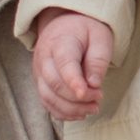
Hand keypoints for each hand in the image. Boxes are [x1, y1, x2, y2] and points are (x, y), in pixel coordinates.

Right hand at [31, 7, 114, 121]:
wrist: (66, 25)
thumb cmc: (86, 32)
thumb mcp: (100, 37)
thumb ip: (98, 60)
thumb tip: (94, 84)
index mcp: (60, 41)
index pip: (64, 64)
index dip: (75, 82)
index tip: (89, 93)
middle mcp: (44, 57)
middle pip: (55, 84)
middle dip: (78, 98)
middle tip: (99, 98)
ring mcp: (39, 71)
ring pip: (49, 97)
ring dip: (71, 108)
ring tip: (94, 108)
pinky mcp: (41, 83)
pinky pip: (47, 103)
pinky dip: (63, 113)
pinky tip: (81, 113)